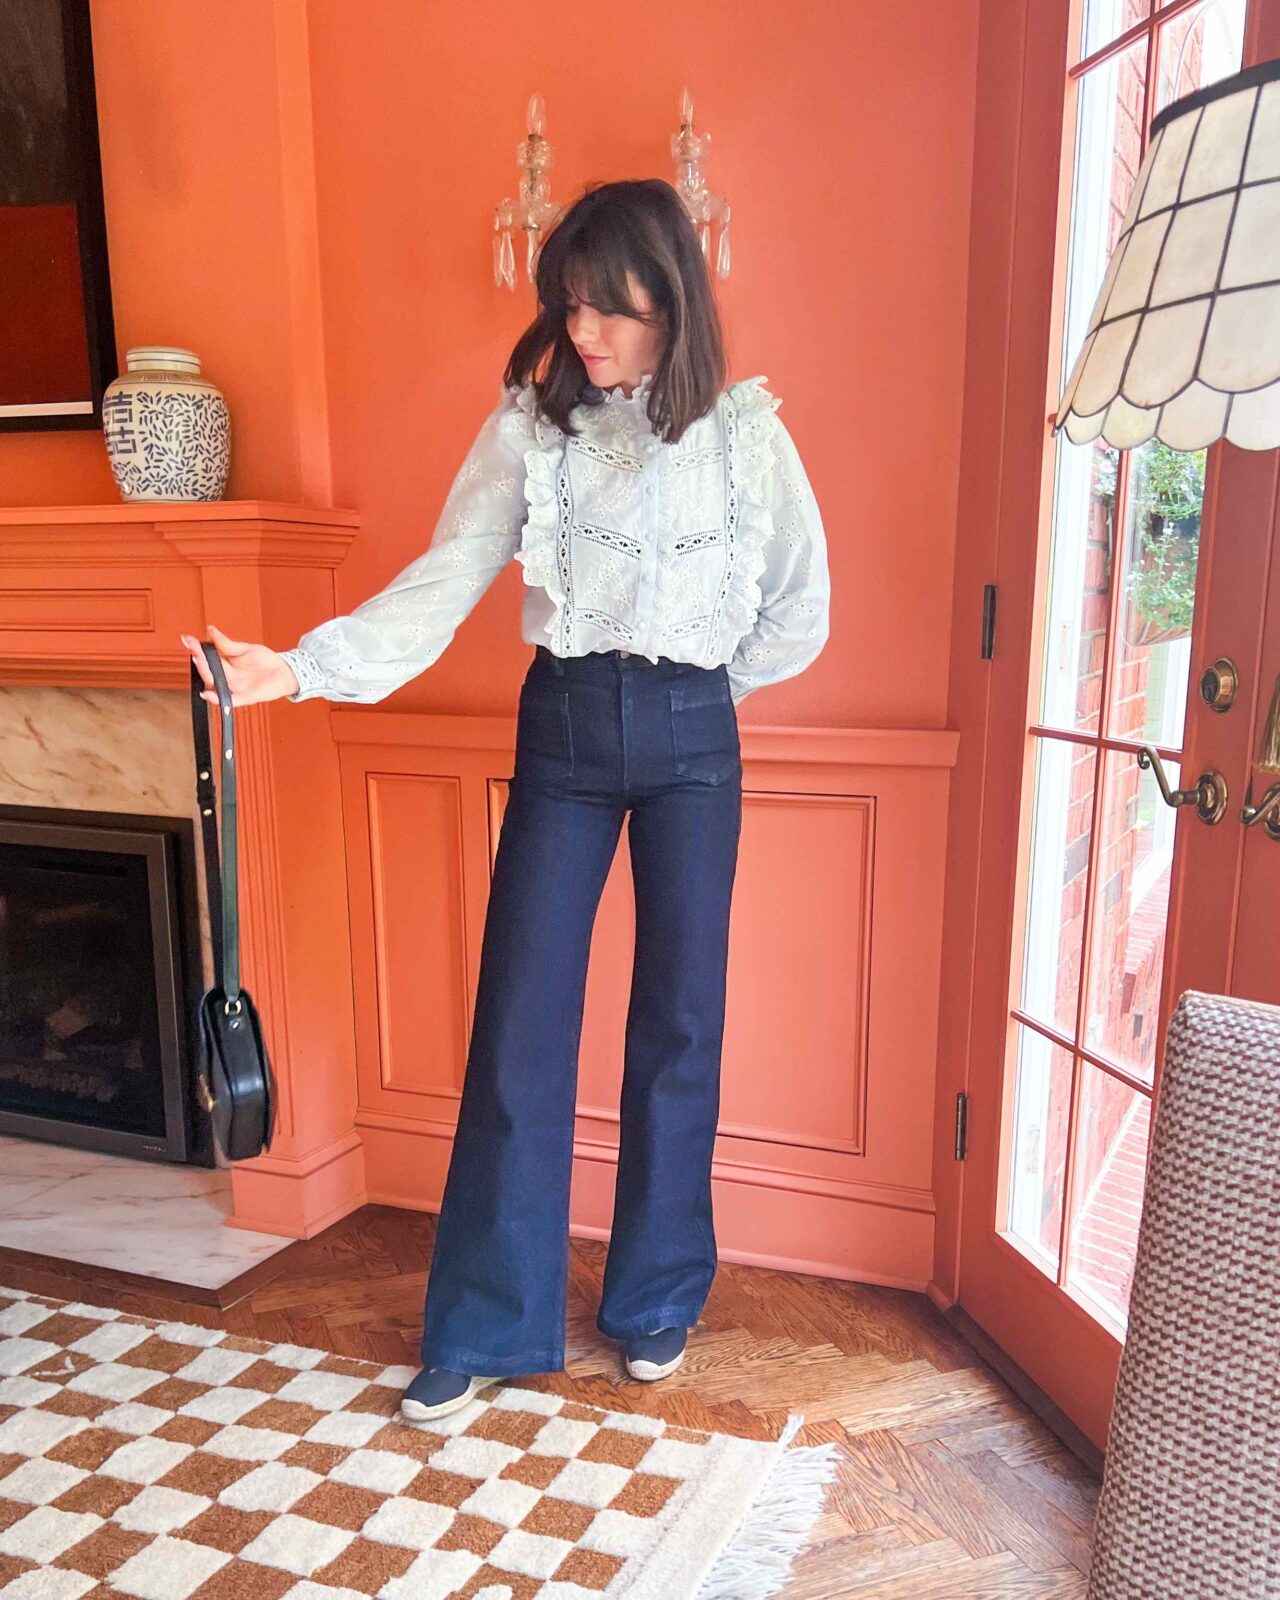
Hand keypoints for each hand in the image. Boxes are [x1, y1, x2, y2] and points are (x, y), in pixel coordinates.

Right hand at [181, 623, 300, 705]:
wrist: (285, 672)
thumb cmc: (266, 661)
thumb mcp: (246, 648)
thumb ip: (226, 644)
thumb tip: (211, 631)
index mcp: (225, 666)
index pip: (208, 658)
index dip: (197, 650)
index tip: (188, 639)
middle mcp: (228, 678)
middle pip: (209, 672)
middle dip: (201, 661)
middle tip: (195, 651)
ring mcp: (236, 688)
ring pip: (216, 684)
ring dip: (206, 675)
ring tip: (199, 662)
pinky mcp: (246, 697)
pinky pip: (230, 700)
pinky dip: (218, 699)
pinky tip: (208, 694)